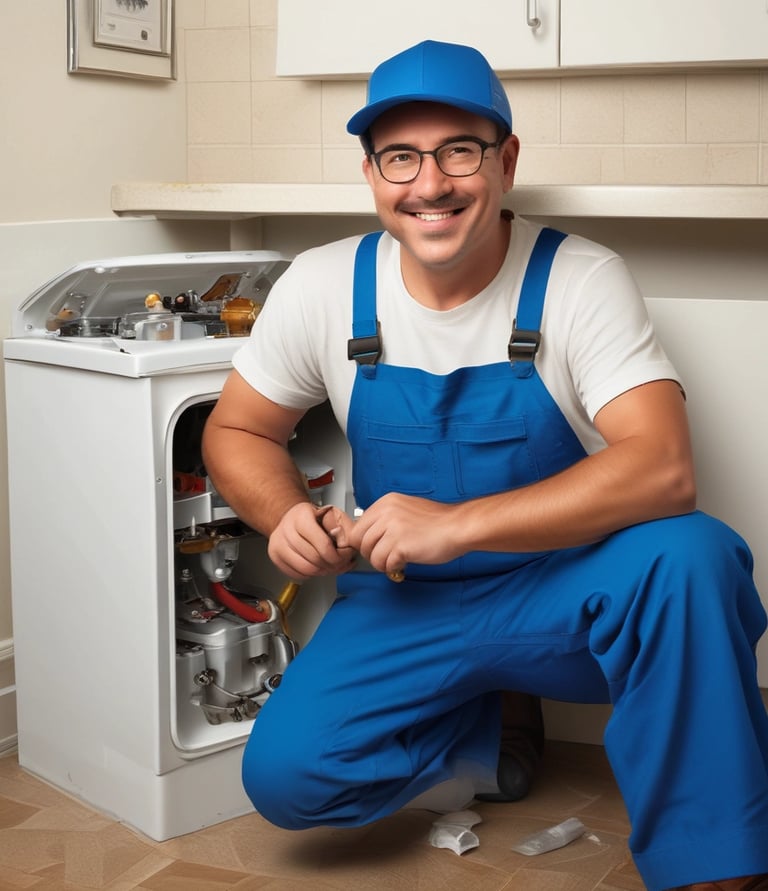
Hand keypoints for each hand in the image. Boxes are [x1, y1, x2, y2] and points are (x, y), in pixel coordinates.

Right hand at [267, 502, 356, 580]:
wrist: (290, 517)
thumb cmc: (311, 516)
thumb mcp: (330, 513)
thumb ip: (342, 527)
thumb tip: (347, 543)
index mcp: (301, 516)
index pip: (323, 545)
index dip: (337, 555)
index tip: (344, 556)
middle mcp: (286, 530)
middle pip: (315, 559)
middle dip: (332, 565)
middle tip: (340, 562)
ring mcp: (278, 544)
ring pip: (306, 569)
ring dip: (322, 571)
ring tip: (330, 565)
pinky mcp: (275, 557)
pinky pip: (297, 574)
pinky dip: (310, 574)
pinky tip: (318, 566)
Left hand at [322, 494, 460, 577]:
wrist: (458, 527)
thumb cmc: (438, 522)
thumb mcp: (406, 509)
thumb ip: (386, 518)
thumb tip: (370, 534)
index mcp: (387, 502)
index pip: (358, 527)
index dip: (364, 542)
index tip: (374, 547)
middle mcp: (387, 513)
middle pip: (360, 542)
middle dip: (371, 553)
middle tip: (385, 556)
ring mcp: (393, 529)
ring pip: (371, 555)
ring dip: (383, 563)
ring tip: (396, 561)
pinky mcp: (401, 546)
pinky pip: (385, 564)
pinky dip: (394, 568)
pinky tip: (404, 563)